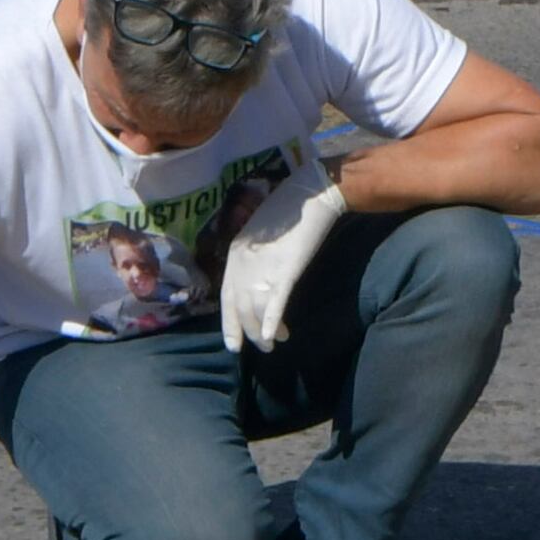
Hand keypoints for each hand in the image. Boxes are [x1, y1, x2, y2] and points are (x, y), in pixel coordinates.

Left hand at [220, 147, 352, 353]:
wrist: (312, 192)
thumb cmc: (290, 211)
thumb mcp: (261, 234)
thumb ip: (253, 257)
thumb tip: (255, 283)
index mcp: (235, 252)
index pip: (227, 296)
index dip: (230, 323)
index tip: (235, 345)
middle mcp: (243, 261)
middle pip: (240, 307)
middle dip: (249, 332)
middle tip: (264, 347)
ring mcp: (263, 265)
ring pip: (256, 308)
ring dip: (264, 331)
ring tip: (275, 342)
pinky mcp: (286, 267)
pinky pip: (274, 300)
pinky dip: (271, 320)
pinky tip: (272, 335)